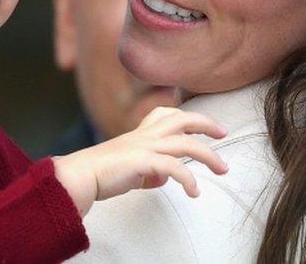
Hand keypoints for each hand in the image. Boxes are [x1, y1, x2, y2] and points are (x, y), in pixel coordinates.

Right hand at [53, 107, 228, 215]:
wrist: (81, 176)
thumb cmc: (101, 174)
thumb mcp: (130, 169)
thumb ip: (149, 170)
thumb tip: (163, 178)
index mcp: (139, 133)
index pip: (165, 113)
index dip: (187, 116)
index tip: (206, 125)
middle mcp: (144, 135)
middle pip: (183, 119)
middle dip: (207, 123)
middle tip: (224, 133)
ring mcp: (144, 146)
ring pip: (186, 143)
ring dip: (209, 156)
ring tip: (223, 170)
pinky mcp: (143, 161)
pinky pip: (174, 167)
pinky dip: (189, 180)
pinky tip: (194, 192)